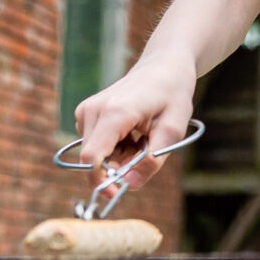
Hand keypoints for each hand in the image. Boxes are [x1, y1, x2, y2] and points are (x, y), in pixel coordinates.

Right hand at [73, 57, 196, 194]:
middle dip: (118, 166)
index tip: (116, 193)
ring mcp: (86, 110)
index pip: (92, 158)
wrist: (163, 65)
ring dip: (119, 155)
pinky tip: (132, 131)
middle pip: (94, 159)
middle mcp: (94, 110)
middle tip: (146, 151)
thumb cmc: (172, 94)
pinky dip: (114, 146)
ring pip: (95, 152)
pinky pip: (95, 143)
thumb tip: (130, 185)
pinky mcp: (85, 112)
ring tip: (142, 136)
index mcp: (115, 113)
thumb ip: (153, 160)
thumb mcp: (174, 129)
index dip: (101, 182)